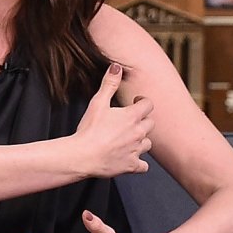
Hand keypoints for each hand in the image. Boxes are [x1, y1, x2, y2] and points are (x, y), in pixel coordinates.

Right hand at [72, 63, 154, 177]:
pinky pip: (143, 166)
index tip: (134, 102)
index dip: (142, 102)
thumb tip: (117, 66)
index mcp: (132, 116)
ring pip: (148, 144)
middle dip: (142, 121)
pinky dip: (139, 163)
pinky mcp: (132, 166)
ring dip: (141, 141)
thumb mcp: (98, 103)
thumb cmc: (89, 129)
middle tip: (129, 122)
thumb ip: (109, 84)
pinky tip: (130, 159)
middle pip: (150, 124)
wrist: (82, 156)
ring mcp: (136, 150)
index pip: (149, 104)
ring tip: (128, 139)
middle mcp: (138, 133)